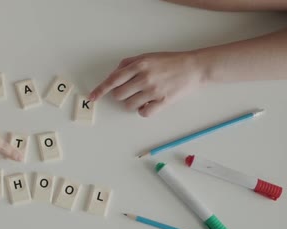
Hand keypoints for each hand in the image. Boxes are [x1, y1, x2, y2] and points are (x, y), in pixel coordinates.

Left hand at [89, 51, 204, 116]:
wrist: (194, 68)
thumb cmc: (170, 62)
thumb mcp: (148, 56)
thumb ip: (129, 64)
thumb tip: (114, 74)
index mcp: (139, 65)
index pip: (114, 80)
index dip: (101, 90)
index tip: (92, 97)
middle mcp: (144, 78)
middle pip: (119, 95)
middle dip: (121, 95)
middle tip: (132, 91)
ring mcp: (153, 91)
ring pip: (129, 105)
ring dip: (132, 103)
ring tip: (143, 96)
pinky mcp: (162, 102)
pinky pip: (143, 113)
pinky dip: (143, 110)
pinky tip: (149, 103)